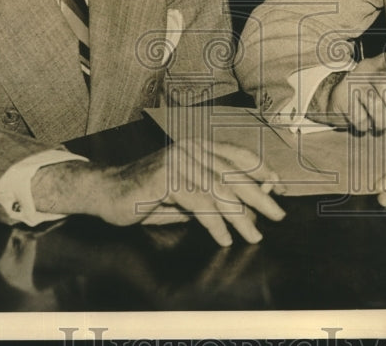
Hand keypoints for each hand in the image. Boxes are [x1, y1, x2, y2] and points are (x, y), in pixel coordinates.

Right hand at [32, 139, 285, 245]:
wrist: (106, 191)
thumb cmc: (147, 194)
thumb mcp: (185, 192)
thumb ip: (213, 194)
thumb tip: (250, 206)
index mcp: (198, 146)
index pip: (238, 155)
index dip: (261, 169)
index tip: (279, 187)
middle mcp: (191, 148)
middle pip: (234, 173)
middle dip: (259, 196)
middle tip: (278, 215)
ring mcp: (179, 160)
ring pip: (220, 190)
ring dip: (240, 216)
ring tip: (253, 236)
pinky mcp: (167, 178)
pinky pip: (199, 203)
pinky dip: (215, 224)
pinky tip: (224, 239)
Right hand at [308, 55, 385, 132]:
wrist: (343, 95)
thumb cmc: (377, 93)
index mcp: (385, 62)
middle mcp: (368, 67)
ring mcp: (353, 80)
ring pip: (375, 105)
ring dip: (382, 122)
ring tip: (381, 123)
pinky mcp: (342, 96)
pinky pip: (360, 118)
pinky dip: (366, 126)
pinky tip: (365, 120)